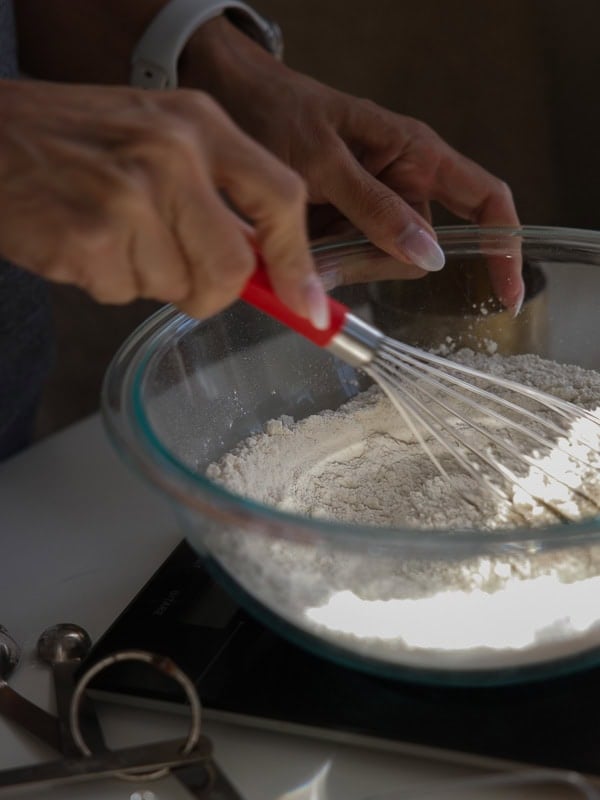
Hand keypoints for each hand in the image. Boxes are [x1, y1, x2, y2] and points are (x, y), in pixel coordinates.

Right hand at [0, 79, 329, 325]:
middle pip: (232, 267)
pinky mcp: (88, 237)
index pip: (281, 198)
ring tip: (109, 232)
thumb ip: (217, 195)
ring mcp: (128, 196)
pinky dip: (107, 279)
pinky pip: (124, 292)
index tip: (309, 309)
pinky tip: (81, 239)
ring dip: (146, 277)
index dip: (299, 263)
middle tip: (181, 277)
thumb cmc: (76, 139)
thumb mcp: (159, 137)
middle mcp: (172, 155)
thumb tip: (266, 271)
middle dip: (212, 290)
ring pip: (175, 286)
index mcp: (199, 123)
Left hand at [183, 19, 523, 313]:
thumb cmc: (278, 110)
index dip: (502, 245)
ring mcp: (371, 210)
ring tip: (296, 232)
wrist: (227, 101)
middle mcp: (402, 185)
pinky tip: (293, 244)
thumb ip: (374, 207)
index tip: (505, 293)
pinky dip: (320, 264)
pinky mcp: (341, 227)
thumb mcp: (324, 159)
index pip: (484, 200)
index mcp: (416, 156)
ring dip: (339, 264)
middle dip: (375, 262)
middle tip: (324, 249)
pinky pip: (345, 263)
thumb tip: (428, 254)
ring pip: (376, 264)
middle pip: (417, 250)